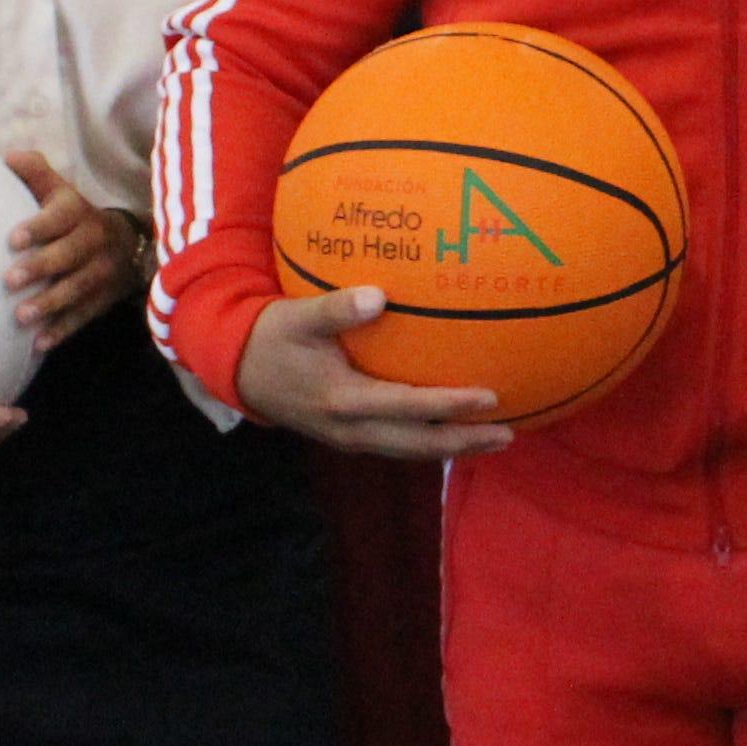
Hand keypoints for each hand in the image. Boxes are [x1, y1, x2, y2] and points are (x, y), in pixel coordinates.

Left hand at [0, 151, 129, 349]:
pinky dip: (63, 330)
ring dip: (50, 304)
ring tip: (21, 317)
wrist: (132, 244)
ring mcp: (103, 273)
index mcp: (80, 213)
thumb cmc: (76, 218)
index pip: (60, 218)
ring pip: (78, 288)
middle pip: (69, 255)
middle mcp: (95, 242)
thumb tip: (7, 156)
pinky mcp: (105, 299)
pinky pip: (85, 316)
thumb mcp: (63, 192)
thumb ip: (36, 175)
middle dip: (41, 267)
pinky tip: (39, 343)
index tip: (12, 239)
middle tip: (9, 281)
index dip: (38, 227)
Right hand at [229, 286, 516, 457]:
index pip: (408, 407)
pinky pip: (399, 444)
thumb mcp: (297, 318)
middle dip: (463, 442)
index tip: (489, 397)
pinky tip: (456, 430)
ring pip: (410, 450)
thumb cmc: (272, 337)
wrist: (239, 371)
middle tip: (507, 434)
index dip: (449, 405)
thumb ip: (336, 310)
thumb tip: (378, 296)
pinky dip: (430, 441)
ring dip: (452, 448)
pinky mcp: (351, 436)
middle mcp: (351, 428)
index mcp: (343, 400)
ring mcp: (350, 438)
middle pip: (417, 444)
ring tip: (495, 439)